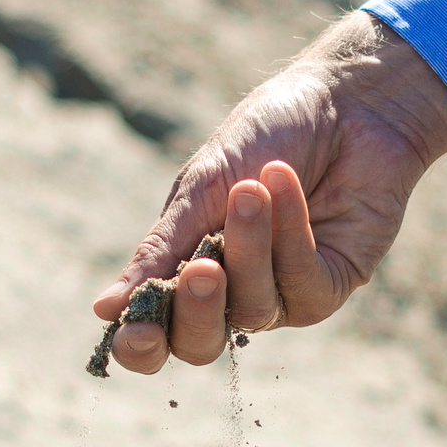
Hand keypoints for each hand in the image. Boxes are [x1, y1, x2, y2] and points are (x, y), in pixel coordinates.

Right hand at [90, 12, 446, 374]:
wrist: (341, 99)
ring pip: (253, 307)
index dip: (143, 346)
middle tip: (202, 268)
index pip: (158, 333)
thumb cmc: (264, 135)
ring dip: (249, 247)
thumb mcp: (200, 188)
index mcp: (187, 270)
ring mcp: (284, 293)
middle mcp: (234, 293)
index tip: (137, 332)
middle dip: (198, 310)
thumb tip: (104, 308)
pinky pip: (302, 282)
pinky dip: (290, 234)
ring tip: (250, 189)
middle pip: (202, 343)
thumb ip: (159, 249)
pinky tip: (282, 185)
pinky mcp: (332, 283)